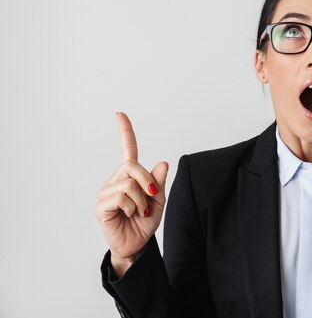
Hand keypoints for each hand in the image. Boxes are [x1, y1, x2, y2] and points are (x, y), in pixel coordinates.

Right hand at [95, 112, 168, 275]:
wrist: (137, 244)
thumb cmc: (145, 221)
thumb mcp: (159, 200)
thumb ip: (159, 182)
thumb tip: (163, 162)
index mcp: (130, 176)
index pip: (128, 149)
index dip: (125, 131)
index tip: (120, 114)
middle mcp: (116, 180)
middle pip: (132, 165)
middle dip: (147, 180)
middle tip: (151, 196)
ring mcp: (107, 192)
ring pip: (129, 183)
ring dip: (141, 199)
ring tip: (140, 211)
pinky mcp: (101, 205)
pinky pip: (121, 197)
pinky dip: (132, 206)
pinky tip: (130, 214)